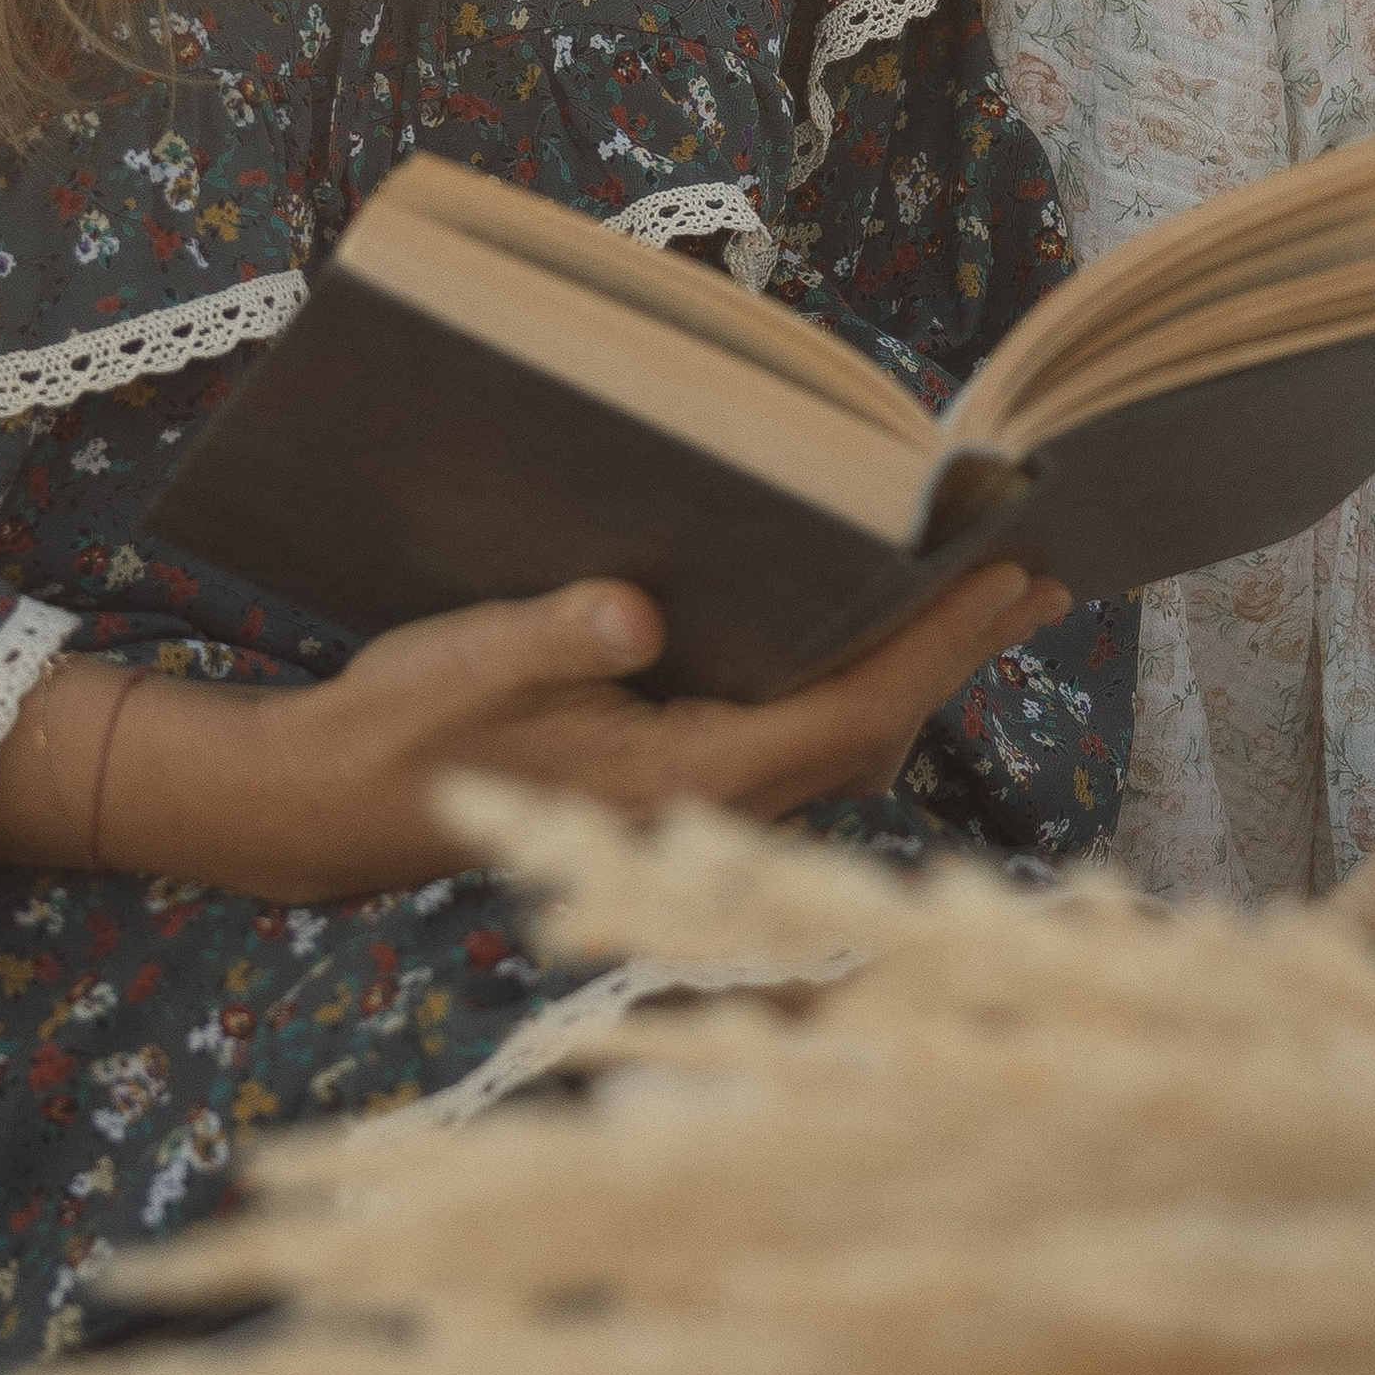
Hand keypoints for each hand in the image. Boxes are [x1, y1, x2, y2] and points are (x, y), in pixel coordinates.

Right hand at [0, 561, 1066, 903]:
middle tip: (1037, 572)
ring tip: (978, 593)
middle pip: (870, 730)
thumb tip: (636, 612)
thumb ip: (557, 637)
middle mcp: (704, 802)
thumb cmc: (402, 725)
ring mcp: (691, 800)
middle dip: (954, 653)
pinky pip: (795, 733)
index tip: (1008, 581)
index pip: (848, 716)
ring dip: (909, 666)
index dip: (936, 648)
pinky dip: (849, 678)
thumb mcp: (469, 662)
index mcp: (676, 779)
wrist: (337, 802)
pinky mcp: (670, 781)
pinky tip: (860, 630)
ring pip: (839, 738)